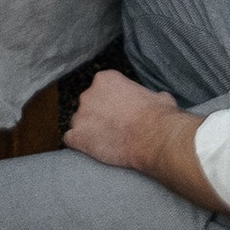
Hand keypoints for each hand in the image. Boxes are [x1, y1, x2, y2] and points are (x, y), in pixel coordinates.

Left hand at [65, 67, 189, 175]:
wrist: (153, 138)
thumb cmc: (158, 116)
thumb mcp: (158, 96)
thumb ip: (148, 95)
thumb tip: (157, 99)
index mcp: (106, 79)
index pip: (101, 89)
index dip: (110, 103)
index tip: (119, 113)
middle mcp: (88, 94)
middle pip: (88, 105)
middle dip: (97, 115)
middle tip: (113, 128)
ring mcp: (80, 115)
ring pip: (78, 122)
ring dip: (88, 130)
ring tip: (105, 142)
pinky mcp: (76, 136)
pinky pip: (70, 140)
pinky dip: (79, 145)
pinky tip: (92, 150)